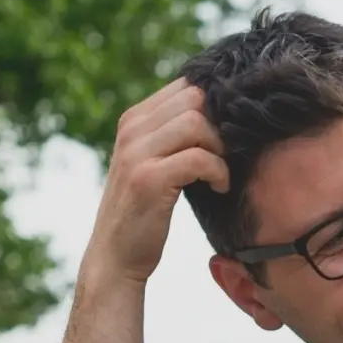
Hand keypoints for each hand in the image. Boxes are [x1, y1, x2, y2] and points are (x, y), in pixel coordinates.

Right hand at [86, 79, 228, 286]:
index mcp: (134, 120)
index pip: (185, 87)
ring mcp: (138, 152)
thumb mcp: (153, 166)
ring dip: (220, 150)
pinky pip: (199, 158)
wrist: (115, 255)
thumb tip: (216, 120)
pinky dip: (218, 172)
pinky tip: (218, 188)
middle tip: (225, 157)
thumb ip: (172, 139)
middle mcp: (132, 129)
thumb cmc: (143, 213)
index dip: (215, 108)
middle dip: (219, 126)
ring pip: (196, 123)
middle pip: (194, 98)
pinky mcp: (149, 179)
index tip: (227, 139)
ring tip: (220, 176)